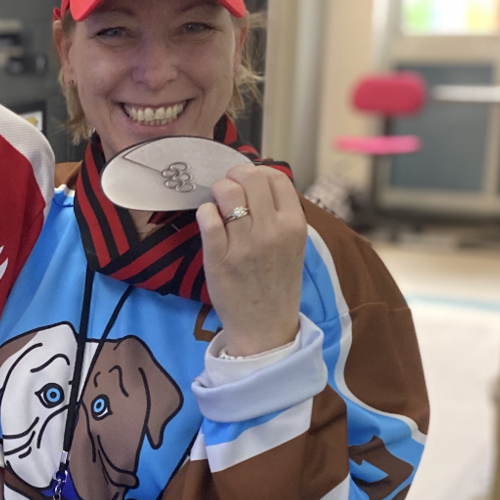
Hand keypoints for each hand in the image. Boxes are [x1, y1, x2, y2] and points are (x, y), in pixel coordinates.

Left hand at [196, 163, 306, 356]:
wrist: (266, 327)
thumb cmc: (276, 282)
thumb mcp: (293, 245)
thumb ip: (280, 214)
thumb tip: (257, 180)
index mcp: (294, 225)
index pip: (275, 178)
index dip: (257, 172)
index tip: (246, 183)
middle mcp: (273, 231)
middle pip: (250, 178)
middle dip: (233, 178)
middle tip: (228, 192)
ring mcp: (245, 244)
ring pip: (227, 192)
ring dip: (217, 193)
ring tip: (217, 206)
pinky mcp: (219, 257)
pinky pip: (208, 217)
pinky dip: (205, 212)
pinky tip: (209, 220)